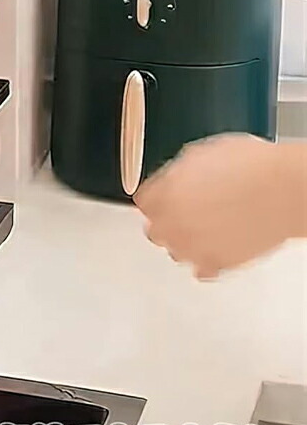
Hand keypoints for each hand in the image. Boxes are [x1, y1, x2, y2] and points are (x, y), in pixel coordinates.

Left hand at [134, 134, 306, 279]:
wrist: (280, 191)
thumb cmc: (248, 167)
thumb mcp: (198, 154)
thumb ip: (175, 174)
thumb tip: (171, 180)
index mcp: (161, 195)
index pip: (143, 202)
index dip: (156, 198)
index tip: (164, 198)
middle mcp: (169, 224)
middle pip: (154, 230)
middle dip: (167, 222)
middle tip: (187, 213)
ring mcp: (190, 247)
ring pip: (176, 251)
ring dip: (186, 242)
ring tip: (207, 229)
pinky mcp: (214, 264)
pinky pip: (202, 270)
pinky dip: (207, 261)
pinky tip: (217, 248)